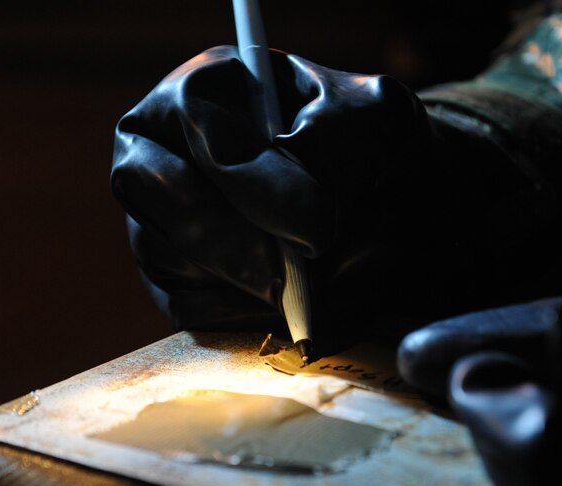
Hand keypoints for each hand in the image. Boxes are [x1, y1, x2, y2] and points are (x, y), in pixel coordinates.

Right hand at [111, 46, 561, 333]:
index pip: (206, 125)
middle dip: (239, 242)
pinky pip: (187, 307)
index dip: (257, 179)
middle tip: (304, 278)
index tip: (322, 228)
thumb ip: (352, 140)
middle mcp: (172, 146)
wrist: (398, 207)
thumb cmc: (394, 156)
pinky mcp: (176, 275)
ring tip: (306, 297)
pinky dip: (237, 320)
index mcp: (215, 88)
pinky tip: (283, 315)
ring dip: (242, 285)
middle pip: (163, 194)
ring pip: (172, 256)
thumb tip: (310, 230)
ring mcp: (167, 215)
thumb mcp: (394, 129)